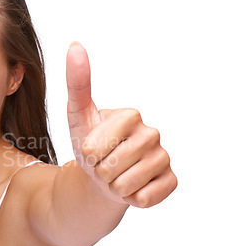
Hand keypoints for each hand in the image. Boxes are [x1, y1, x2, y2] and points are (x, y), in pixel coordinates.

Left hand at [66, 42, 177, 207]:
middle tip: (104, 164)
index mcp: (130, 115)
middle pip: (109, 167)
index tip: (92, 148)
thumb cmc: (91, 145)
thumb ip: (77, 83)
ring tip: (116, 174)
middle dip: (99, 171)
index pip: (94, 147)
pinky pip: (142, 200)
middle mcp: (152, 133)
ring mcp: (164, 158)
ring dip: (112, 186)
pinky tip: (132, 186)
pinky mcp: (170, 181)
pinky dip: (130, 198)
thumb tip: (74, 45)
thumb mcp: (78, 116)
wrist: (104, 176)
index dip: (86, 154)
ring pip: (124, 186)